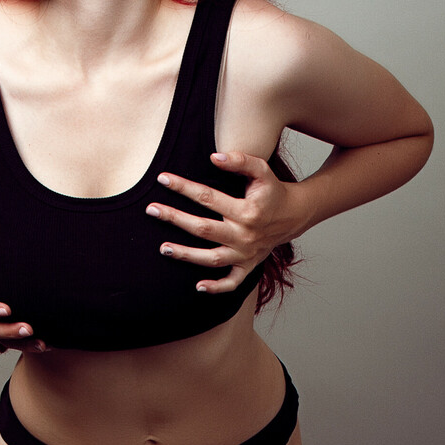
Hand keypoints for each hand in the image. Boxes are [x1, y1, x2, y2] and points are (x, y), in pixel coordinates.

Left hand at [145, 152, 311, 292]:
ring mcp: (245, 254)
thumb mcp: (262, 171)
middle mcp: (245, 235)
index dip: (184, 187)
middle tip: (151, 210)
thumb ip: (241, 160)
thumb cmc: (273, 191)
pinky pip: (232, 282)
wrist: (293, 215)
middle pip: (203, 229)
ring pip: (211, 258)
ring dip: (186, 255)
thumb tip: (214, 157)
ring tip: (162, 248)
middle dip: (175, 219)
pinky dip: (217, 287)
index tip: (162, 179)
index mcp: (247, 211)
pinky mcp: (248, 266)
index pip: (208, 197)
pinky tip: (197, 286)